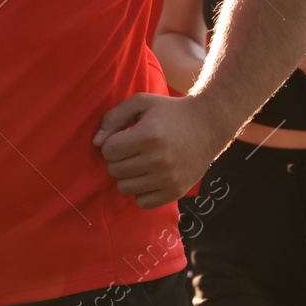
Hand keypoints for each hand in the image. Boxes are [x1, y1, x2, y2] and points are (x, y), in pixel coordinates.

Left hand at [95, 93, 225, 208]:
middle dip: (117, 160)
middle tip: (131, 151)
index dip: (111, 143)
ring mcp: (168, 179)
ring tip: (138, 164)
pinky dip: (140, 192)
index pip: (108, 151)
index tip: (123, 138)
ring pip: (125, 188)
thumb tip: (96, 142)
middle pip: (114, 170)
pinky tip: (148, 177)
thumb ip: (113, 117)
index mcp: (149, 135)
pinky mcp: (176, 191)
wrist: (209, 124)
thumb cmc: (171, 111)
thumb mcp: (141, 102)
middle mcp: (159, 160)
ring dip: (127, 176)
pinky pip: (142, 202)